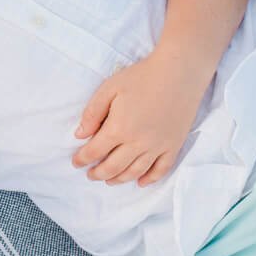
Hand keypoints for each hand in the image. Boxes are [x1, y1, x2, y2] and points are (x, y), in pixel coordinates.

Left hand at [72, 50, 212, 185]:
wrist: (179, 73)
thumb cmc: (141, 77)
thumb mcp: (109, 89)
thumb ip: (92, 114)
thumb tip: (80, 135)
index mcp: (119, 128)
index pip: (95, 151)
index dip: (82, 159)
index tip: (76, 163)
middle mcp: (138, 143)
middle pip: (113, 167)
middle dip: (98, 173)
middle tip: (90, 175)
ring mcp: (158, 146)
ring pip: (135, 171)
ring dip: (120, 179)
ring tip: (109, 180)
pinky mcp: (174, 145)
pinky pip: (162, 169)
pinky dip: (150, 179)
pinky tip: (141, 182)